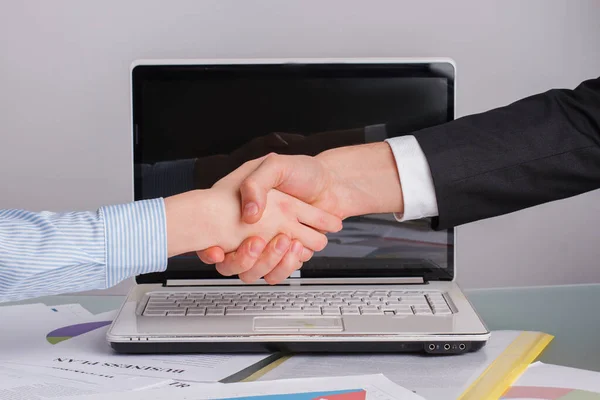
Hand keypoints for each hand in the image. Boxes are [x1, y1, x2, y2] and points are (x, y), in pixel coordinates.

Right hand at [163, 158, 342, 257]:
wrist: (334, 185)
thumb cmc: (303, 171)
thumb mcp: (275, 166)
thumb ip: (256, 184)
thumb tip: (248, 214)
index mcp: (240, 210)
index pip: (211, 238)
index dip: (208, 250)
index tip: (215, 250)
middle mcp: (251, 231)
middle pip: (232, 264)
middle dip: (244, 258)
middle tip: (258, 241)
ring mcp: (269, 246)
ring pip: (254, 272)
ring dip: (268, 261)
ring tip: (285, 241)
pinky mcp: (286, 256)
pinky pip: (277, 273)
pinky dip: (287, 265)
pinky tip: (297, 248)